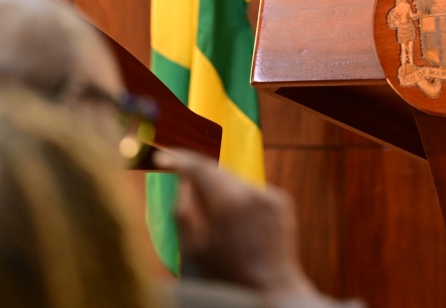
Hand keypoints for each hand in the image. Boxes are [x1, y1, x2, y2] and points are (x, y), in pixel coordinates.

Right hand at [153, 149, 316, 296]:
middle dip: (199, 174)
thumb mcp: (194, 248)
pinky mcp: (282, 200)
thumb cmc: (228, 274)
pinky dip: (241, 200)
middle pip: (218, 170)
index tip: (163, 157)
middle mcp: (251, 191)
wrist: (272, 288)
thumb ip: (183, 210)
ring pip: (235, 181)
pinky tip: (239, 225)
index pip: (199, 167)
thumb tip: (182, 182)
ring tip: (216, 218)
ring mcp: (270, 194)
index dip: (178, 159)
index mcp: (227, 202)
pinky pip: (253, 192)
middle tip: (182, 181)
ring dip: (221, 190)